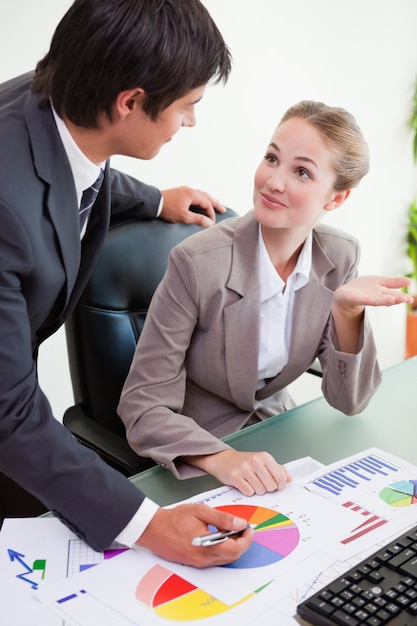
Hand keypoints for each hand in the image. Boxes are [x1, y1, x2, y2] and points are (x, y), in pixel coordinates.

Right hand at [136, 503, 252, 566]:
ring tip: (230, 530)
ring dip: (232, 546)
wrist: (153, 529)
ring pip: (224, 559)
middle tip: (242, 528)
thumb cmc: (174, 519)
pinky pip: (215, 559)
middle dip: (241, 543)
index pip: (236, 549)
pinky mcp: (194, 563)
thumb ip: (222, 518)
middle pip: (232, 557)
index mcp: (206, 546)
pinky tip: (218, 536)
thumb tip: (239, 523)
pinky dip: (222, 549)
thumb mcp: (200, 511)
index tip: (248, 528)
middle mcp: (203, 559)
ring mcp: (198, 563)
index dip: (246, 539)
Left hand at [159, 186, 224, 226]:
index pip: (207, 204)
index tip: (212, 223)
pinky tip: (200, 201)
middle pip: (206, 196)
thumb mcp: (184, 217)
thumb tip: (210, 223)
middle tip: (223, 209)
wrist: (152, 202)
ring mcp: (185, 190)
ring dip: (209, 200)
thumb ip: (198, 220)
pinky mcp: (180, 192)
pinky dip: (201, 198)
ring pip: (201, 194)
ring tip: (215, 202)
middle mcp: (190, 190)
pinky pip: (194, 194)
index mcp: (193, 194)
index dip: (211, 213)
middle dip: (215, 203)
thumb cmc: (167, 209)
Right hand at [190, 450, 291, 495]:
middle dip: (267, 488)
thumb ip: (277, 469)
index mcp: (264, 457)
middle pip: (271, 486)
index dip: (280, 485)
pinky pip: (249, 492)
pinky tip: (244, 484)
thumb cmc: (244, 461)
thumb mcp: (262, 461)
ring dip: (257, 490)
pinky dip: (248, 491)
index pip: (280, 477)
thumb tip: (289, 479)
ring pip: (260, 491)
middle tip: (261, 483)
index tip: (276, 485)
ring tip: (251, 482)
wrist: (223, 459)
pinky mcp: (236, 477)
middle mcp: (255, 461)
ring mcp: (245, 469)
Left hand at [333, 275, 412, 317]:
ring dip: (384, 301)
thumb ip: (394, 283)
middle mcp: (375, 297)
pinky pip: (360, 299)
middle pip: (386, 299)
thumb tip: (410, 281)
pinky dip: (365, 299)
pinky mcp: (354, 298)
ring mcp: (365, 298)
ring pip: (376, 300)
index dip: (402, 297)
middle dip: (395, 299)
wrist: (344, 294)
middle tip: (405, 299)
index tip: (410, 299)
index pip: (394, 296)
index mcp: (382, 294)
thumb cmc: (363, 289)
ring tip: (393, 300)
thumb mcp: (380, 283)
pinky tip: (370, 299)